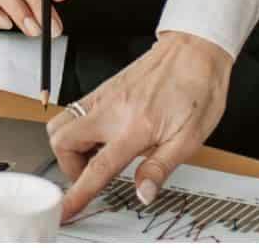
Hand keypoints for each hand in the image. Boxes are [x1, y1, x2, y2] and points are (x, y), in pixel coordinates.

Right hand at [47, 32, 232, 220]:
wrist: (195, 50)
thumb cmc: (197, 90)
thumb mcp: (189, 138)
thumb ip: (160, 167)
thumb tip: (143, 193)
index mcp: (135, 127)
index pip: (97, 167)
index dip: (78, 192)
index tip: (64, 208)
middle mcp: (111, 109)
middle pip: (61, 142)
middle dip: (68, 165)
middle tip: (91, 173)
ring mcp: (103, 96)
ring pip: (60, 124)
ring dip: (69, 146)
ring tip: (96, 154)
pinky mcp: (102, 88)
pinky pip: (73, 110)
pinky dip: (76, 129)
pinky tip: (103, 134)